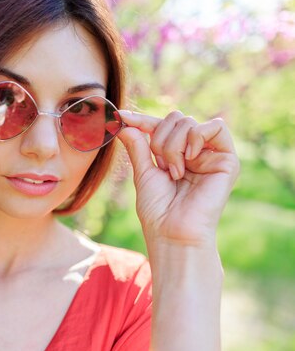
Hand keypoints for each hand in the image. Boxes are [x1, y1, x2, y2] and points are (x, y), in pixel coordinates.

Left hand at [115, 110, 239, 247]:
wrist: (172, 232)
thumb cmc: (158, 210)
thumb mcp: (143, 173)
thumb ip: (138, 146)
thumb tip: (125, 123)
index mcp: (176, 155)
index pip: (160, 126)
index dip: (142, 120)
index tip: (122, 117)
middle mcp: (195, 152)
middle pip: (176, 119)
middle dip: (159, 140)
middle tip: (161, 167)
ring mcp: (211, 155)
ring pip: (189, 123)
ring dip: (173, 146)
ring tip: (175, 173)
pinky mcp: (228, 160)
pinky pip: (216, 127)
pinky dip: (196, 138)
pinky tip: (190, 158)